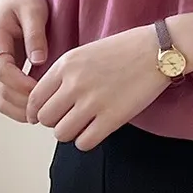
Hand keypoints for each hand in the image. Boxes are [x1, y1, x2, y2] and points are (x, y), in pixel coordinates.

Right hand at [0, 0, 48, 122]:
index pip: (1, 69)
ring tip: (40, 115)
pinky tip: (36, 110)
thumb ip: (35, 34)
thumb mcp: (33, 9)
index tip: (40, 90)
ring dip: (17, 108)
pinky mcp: (4, 69)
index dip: (20, 83)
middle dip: (21, 101)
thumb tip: (38, 60)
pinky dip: (17, 106)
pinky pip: (4, 94)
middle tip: (45, 109)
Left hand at [27, 26, 169, 149]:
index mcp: (65, 65)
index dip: (36, 112)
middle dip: (55, 121)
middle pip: (46, 118)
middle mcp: (74, 83)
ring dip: (71, 132)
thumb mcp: (85, 52)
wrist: (158, 50)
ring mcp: (93, 101)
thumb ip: (64, 74)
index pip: (35, 98)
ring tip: (84, 124)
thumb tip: (49, 101)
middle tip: (70, 117)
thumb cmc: (124, 50)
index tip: (44, 117)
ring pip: (61, 134)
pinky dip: (87, 141)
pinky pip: (84, 142)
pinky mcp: (112, 117)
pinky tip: (97, 130)